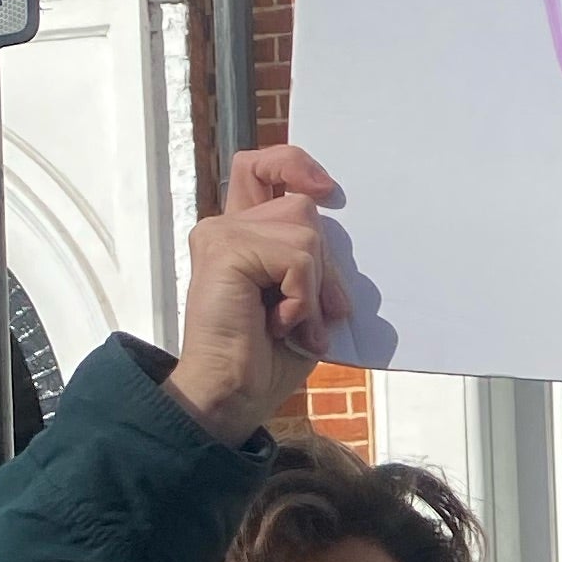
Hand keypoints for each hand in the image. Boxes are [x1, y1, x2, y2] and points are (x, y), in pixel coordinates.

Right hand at [167, 146, 369, 445]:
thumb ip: (312, 261)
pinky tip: (281, 325)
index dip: (294, 164)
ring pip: (305, 233)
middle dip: (323, 266)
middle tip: (309, 318)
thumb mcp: (304, 301)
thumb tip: (340, 231)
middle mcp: (226, 228)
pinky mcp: (225, 249)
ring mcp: (221, 234)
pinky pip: (298, 257)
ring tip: (291, 326)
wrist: (232, 396)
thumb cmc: (267, 359)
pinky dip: (304, 298)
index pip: (261, 167)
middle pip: (302, 208)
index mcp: (242, 235)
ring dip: (314, 289)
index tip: (326, 189)